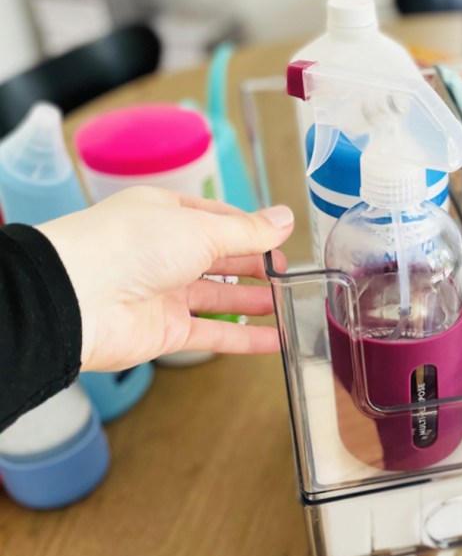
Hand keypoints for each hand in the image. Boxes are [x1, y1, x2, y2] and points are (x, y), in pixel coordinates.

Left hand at [37, 187, 293, 371]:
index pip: (217, 219)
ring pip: (218, 297)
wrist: (79, 299)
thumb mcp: (202, 229)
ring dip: (253, 302)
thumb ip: (248, 232)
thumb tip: (286, 219)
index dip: (251, 230)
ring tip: (288, 304)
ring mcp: (163, 292)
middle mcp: (163, 252)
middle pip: (219, 258)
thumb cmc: (130, 247)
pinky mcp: (165, 330)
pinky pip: (213, 333)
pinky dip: (245, 338)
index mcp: (165, 215)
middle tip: (288, 274)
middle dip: (254, 265)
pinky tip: (275, 340)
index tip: (282, 241)